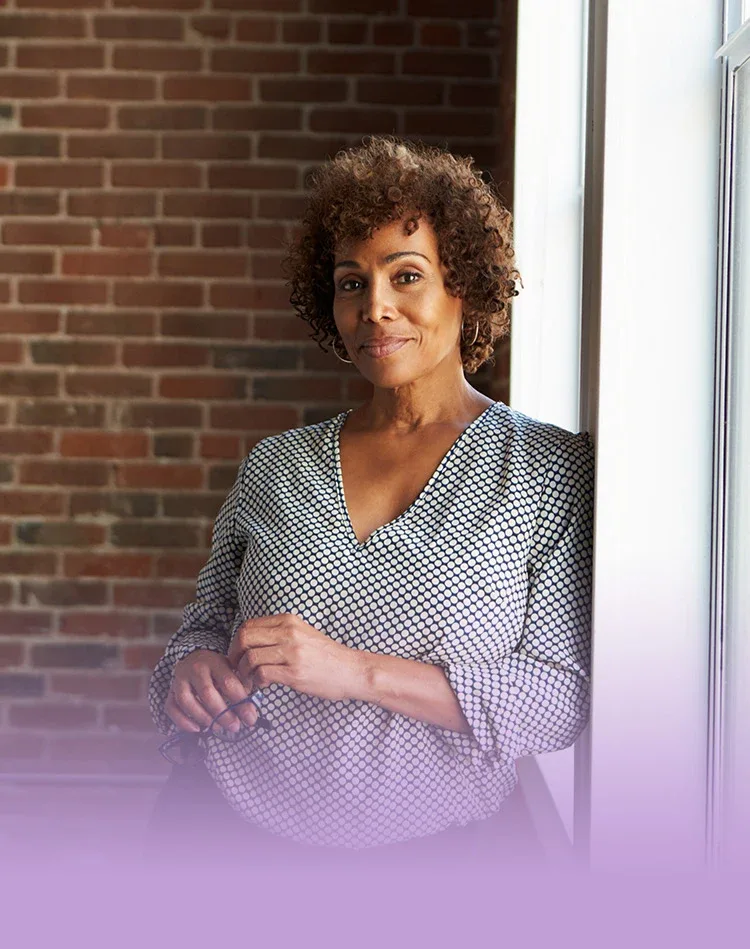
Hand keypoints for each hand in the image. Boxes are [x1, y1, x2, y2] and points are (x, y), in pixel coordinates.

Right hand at [165, 649, 258, 734]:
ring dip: (203, 718)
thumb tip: (250, 713)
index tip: (250, 718)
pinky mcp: (170, 691)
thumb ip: (243, 688)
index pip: (228, 683)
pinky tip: (197, 729)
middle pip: (207, 694)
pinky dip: (183, 722)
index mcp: (215, 662)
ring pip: (187, 701)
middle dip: (223, 714)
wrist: (194, 657)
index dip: (240, 703)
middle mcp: (195, 669)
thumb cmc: (218, 668)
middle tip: (235, 726)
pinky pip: (171, 708)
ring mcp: (180, 680)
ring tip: (217, 727)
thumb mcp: (233, 670)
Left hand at [227, 613, 366, 702]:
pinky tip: (262, 685)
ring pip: (250, 657)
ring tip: (250, 680)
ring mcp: (292, 652)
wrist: (351, 670)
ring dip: (244, 672)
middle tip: (237, 669)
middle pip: (244, 638)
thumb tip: (251, 642)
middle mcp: (289, 633)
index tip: (237, 655)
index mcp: (288, 621)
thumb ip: (279, 633)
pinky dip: (256, 681)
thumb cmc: (326, 656)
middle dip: (234, 656)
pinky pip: (262, 674)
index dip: (236, 642)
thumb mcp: (303, 634)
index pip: (248, 625)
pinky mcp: (294, 672)